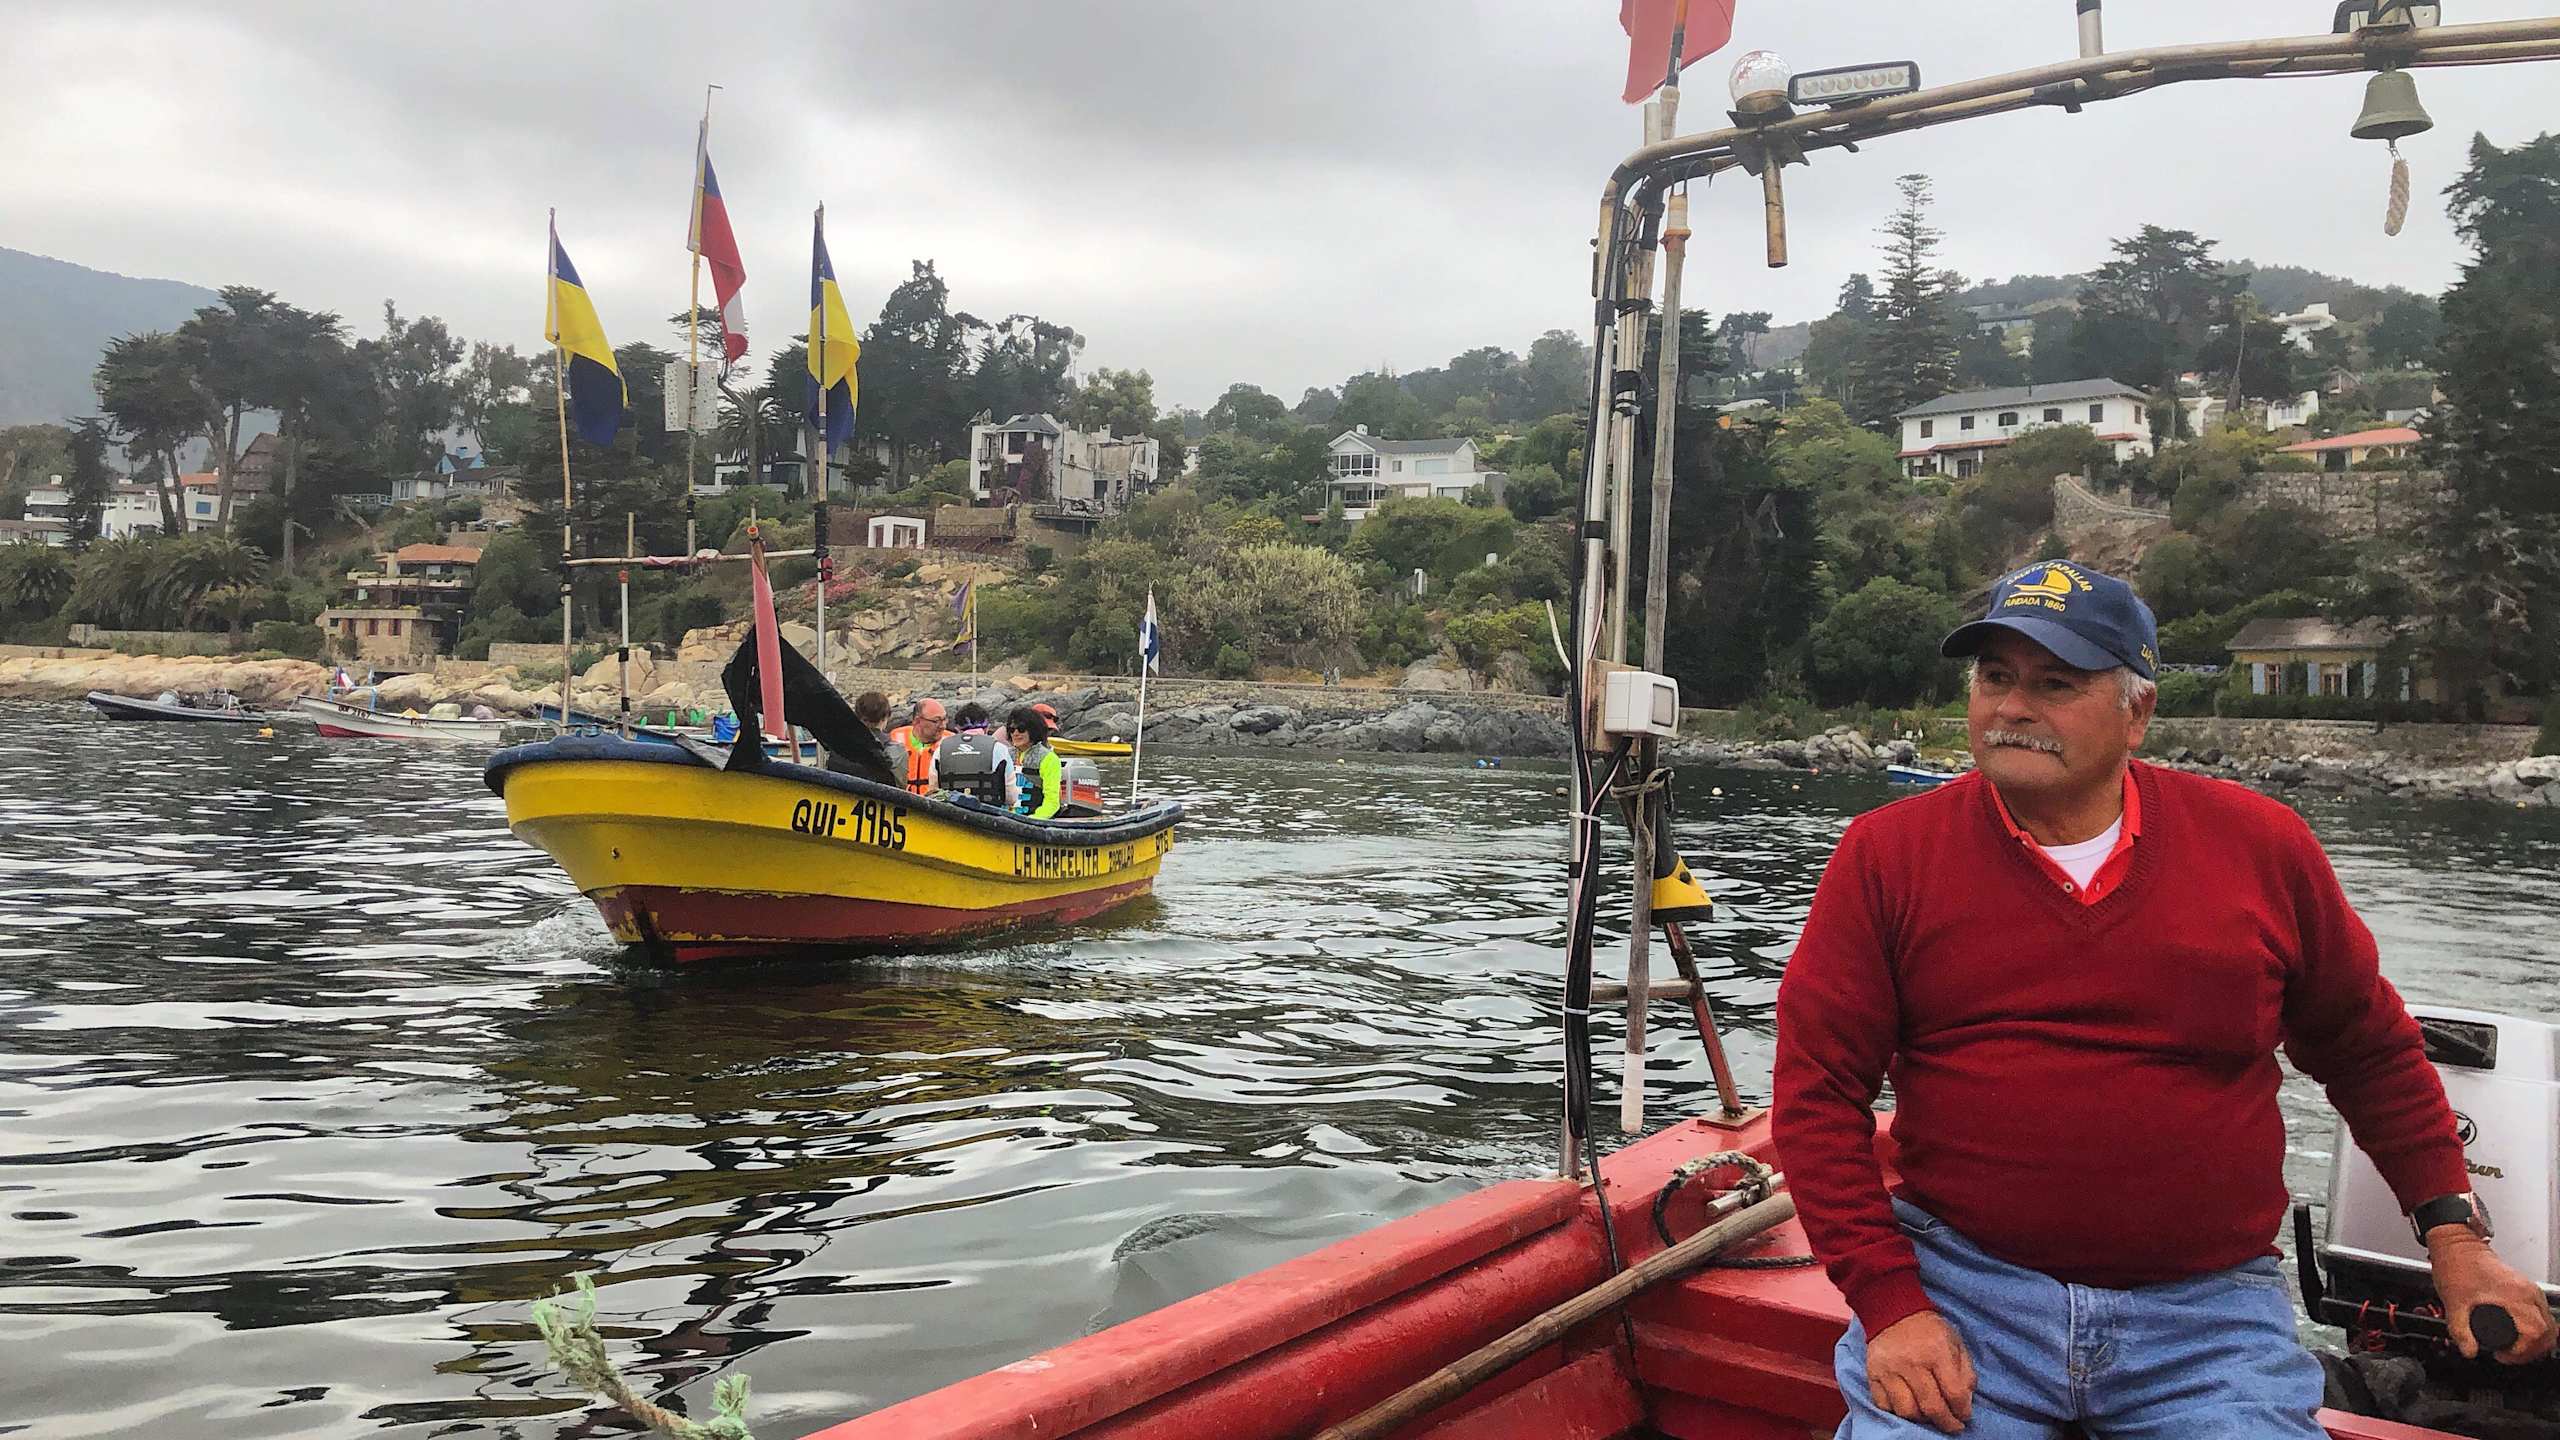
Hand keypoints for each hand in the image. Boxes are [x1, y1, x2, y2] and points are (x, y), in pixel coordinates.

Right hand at [1866, 1310, 1974, 1433]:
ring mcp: (1889, 1369)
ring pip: (1907, 1411)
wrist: (1894, 1311)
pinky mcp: (1873, 1373)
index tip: (1964, 1416)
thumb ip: (1966, 1373)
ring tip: (1929, 1415)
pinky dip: (1897, 1412)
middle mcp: (1911, 1362)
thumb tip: (1965, 1402)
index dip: (1963, 1411)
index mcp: (1936, 1352)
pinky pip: (1884, 1405)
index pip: (1954, 1393)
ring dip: (1921, 1419)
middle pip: (1931, 1407)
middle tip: (1952, 1425)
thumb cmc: (1930, 1330)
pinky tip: (1908, 1406)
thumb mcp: (1956, 1343)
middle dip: (1946, 1423)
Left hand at [2428, 1230, 2557, 1362]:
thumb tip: (2469, 1351)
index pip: (2535, 1333)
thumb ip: (2460, 1331)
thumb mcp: (2454, 1303)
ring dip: (2538, 1341)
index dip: (2523, 1351)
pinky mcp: (2527, 1288)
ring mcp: (2530, 1289)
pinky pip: (2543, 1314)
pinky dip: (2537, 1329)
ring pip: (2550, 1324)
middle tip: (2511, 1356)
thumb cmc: (2456, 1266)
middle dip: (2532, 1350)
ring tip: (2515, 1349)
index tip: (2504, 1355)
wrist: (2456, 1245)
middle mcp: (2528, 1292)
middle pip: (2548, 1331)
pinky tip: (2521, 1335)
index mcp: (2515, 1295)